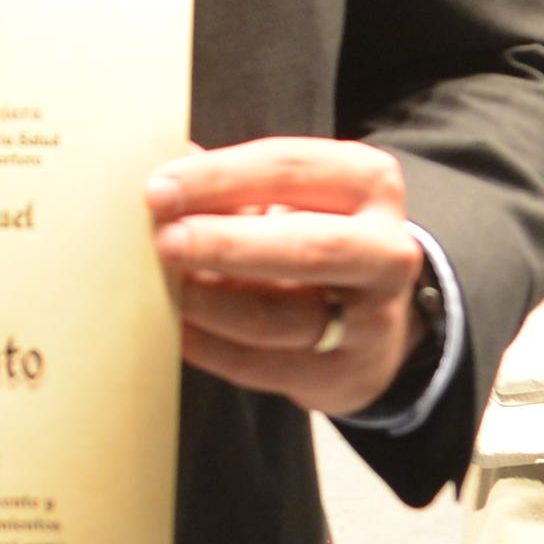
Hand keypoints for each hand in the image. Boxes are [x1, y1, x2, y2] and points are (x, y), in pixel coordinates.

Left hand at [148, 137, 423, 416]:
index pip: (290, 170)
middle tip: (165, 241)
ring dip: (210, 302)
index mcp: (367, 183)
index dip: (219, 178)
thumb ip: (229, 185)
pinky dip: (211, 347)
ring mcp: (372, 319)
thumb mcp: (288, 197)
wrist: (370, 321)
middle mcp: (384, 250)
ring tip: (163, 288)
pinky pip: (264, 365)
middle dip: (226, 244)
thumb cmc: (311, 237)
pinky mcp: (343, 374)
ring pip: (281, 317)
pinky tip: (177, 329)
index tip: (158, 190)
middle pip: (308, 248)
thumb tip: (160, 180)